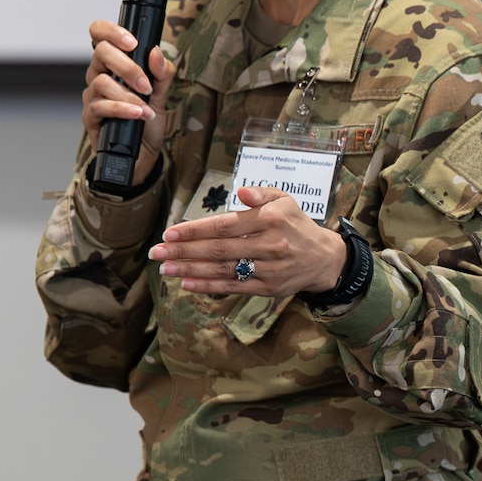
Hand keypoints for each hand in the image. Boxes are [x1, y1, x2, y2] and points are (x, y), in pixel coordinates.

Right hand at [82, 19, 176, 184]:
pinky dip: (121, 109)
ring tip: (145, 107)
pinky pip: (100, 107)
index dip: (111, 31)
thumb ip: (162, 73)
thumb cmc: (147, 121)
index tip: (132, 41)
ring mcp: (93, 96)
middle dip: (127, 67)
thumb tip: (156, 53)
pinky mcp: (90, 117)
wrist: (142, 154)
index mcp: (113, 63)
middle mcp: (99, 75)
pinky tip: (137, 114)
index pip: (100, 34)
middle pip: (101, 53)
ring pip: (101, 81)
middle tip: (146, 84)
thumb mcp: (162, 94)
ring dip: (127, 94)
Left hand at [147, 186, 347, 297]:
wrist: (324, 258)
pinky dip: (209, 286)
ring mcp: (268, 268)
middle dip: (183, 251)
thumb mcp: (285, 200)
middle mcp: (268, 244)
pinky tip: (187, 283)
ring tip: (165, 268)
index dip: (195, 230)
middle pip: (218, 249)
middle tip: (156, 252)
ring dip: (190, 269)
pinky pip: (233, 287)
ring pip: (222, 270)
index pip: (224, 225)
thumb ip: (260, 194)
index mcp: (269, 219)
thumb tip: (240, 192)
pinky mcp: (267, 288)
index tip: (170, 232)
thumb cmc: (296, 225)